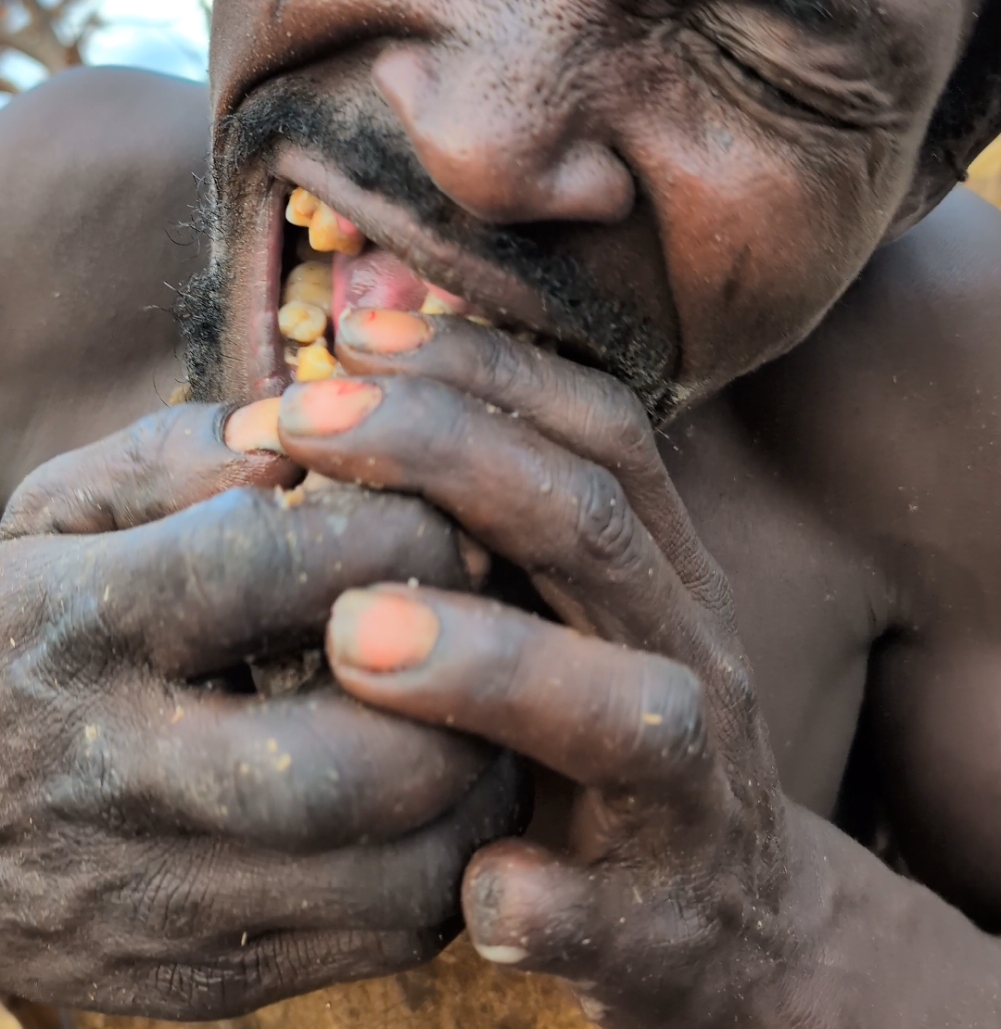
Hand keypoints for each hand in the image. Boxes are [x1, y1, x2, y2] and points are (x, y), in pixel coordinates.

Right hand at [0, 403, 523, 1016]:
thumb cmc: (11, 630)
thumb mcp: (54, 512)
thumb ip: (178, 457)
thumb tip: (306, 454)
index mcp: (83, 625)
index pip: (279, 566)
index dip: (399, 527)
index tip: (445, 514)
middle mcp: (119, 776)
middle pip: (365, 759)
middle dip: (468, 679)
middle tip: (492, 619)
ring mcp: (162, 902)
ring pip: (404, 872)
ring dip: (483, 778)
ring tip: (481, 705)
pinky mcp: (201, 981)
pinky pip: (388, 936)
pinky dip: (451, 855)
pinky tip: (439, 788)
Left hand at [273, 308, 795, 1028]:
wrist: (740, 920)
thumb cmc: (602, 736)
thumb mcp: (578, 610)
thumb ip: (501, 520)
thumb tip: (367, 386)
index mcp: (660, 570)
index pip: (596, 429)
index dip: (484, 368)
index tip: (356, 334)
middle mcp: (687, 654)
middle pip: (592, 529)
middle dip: (446, 456)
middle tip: (300, 425)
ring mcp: (690, 792)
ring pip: (628, 710)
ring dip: (494, 666)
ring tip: (349, 639)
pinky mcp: (668, 926)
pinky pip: (616, 918)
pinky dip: (549, 901)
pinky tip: (471, 889)